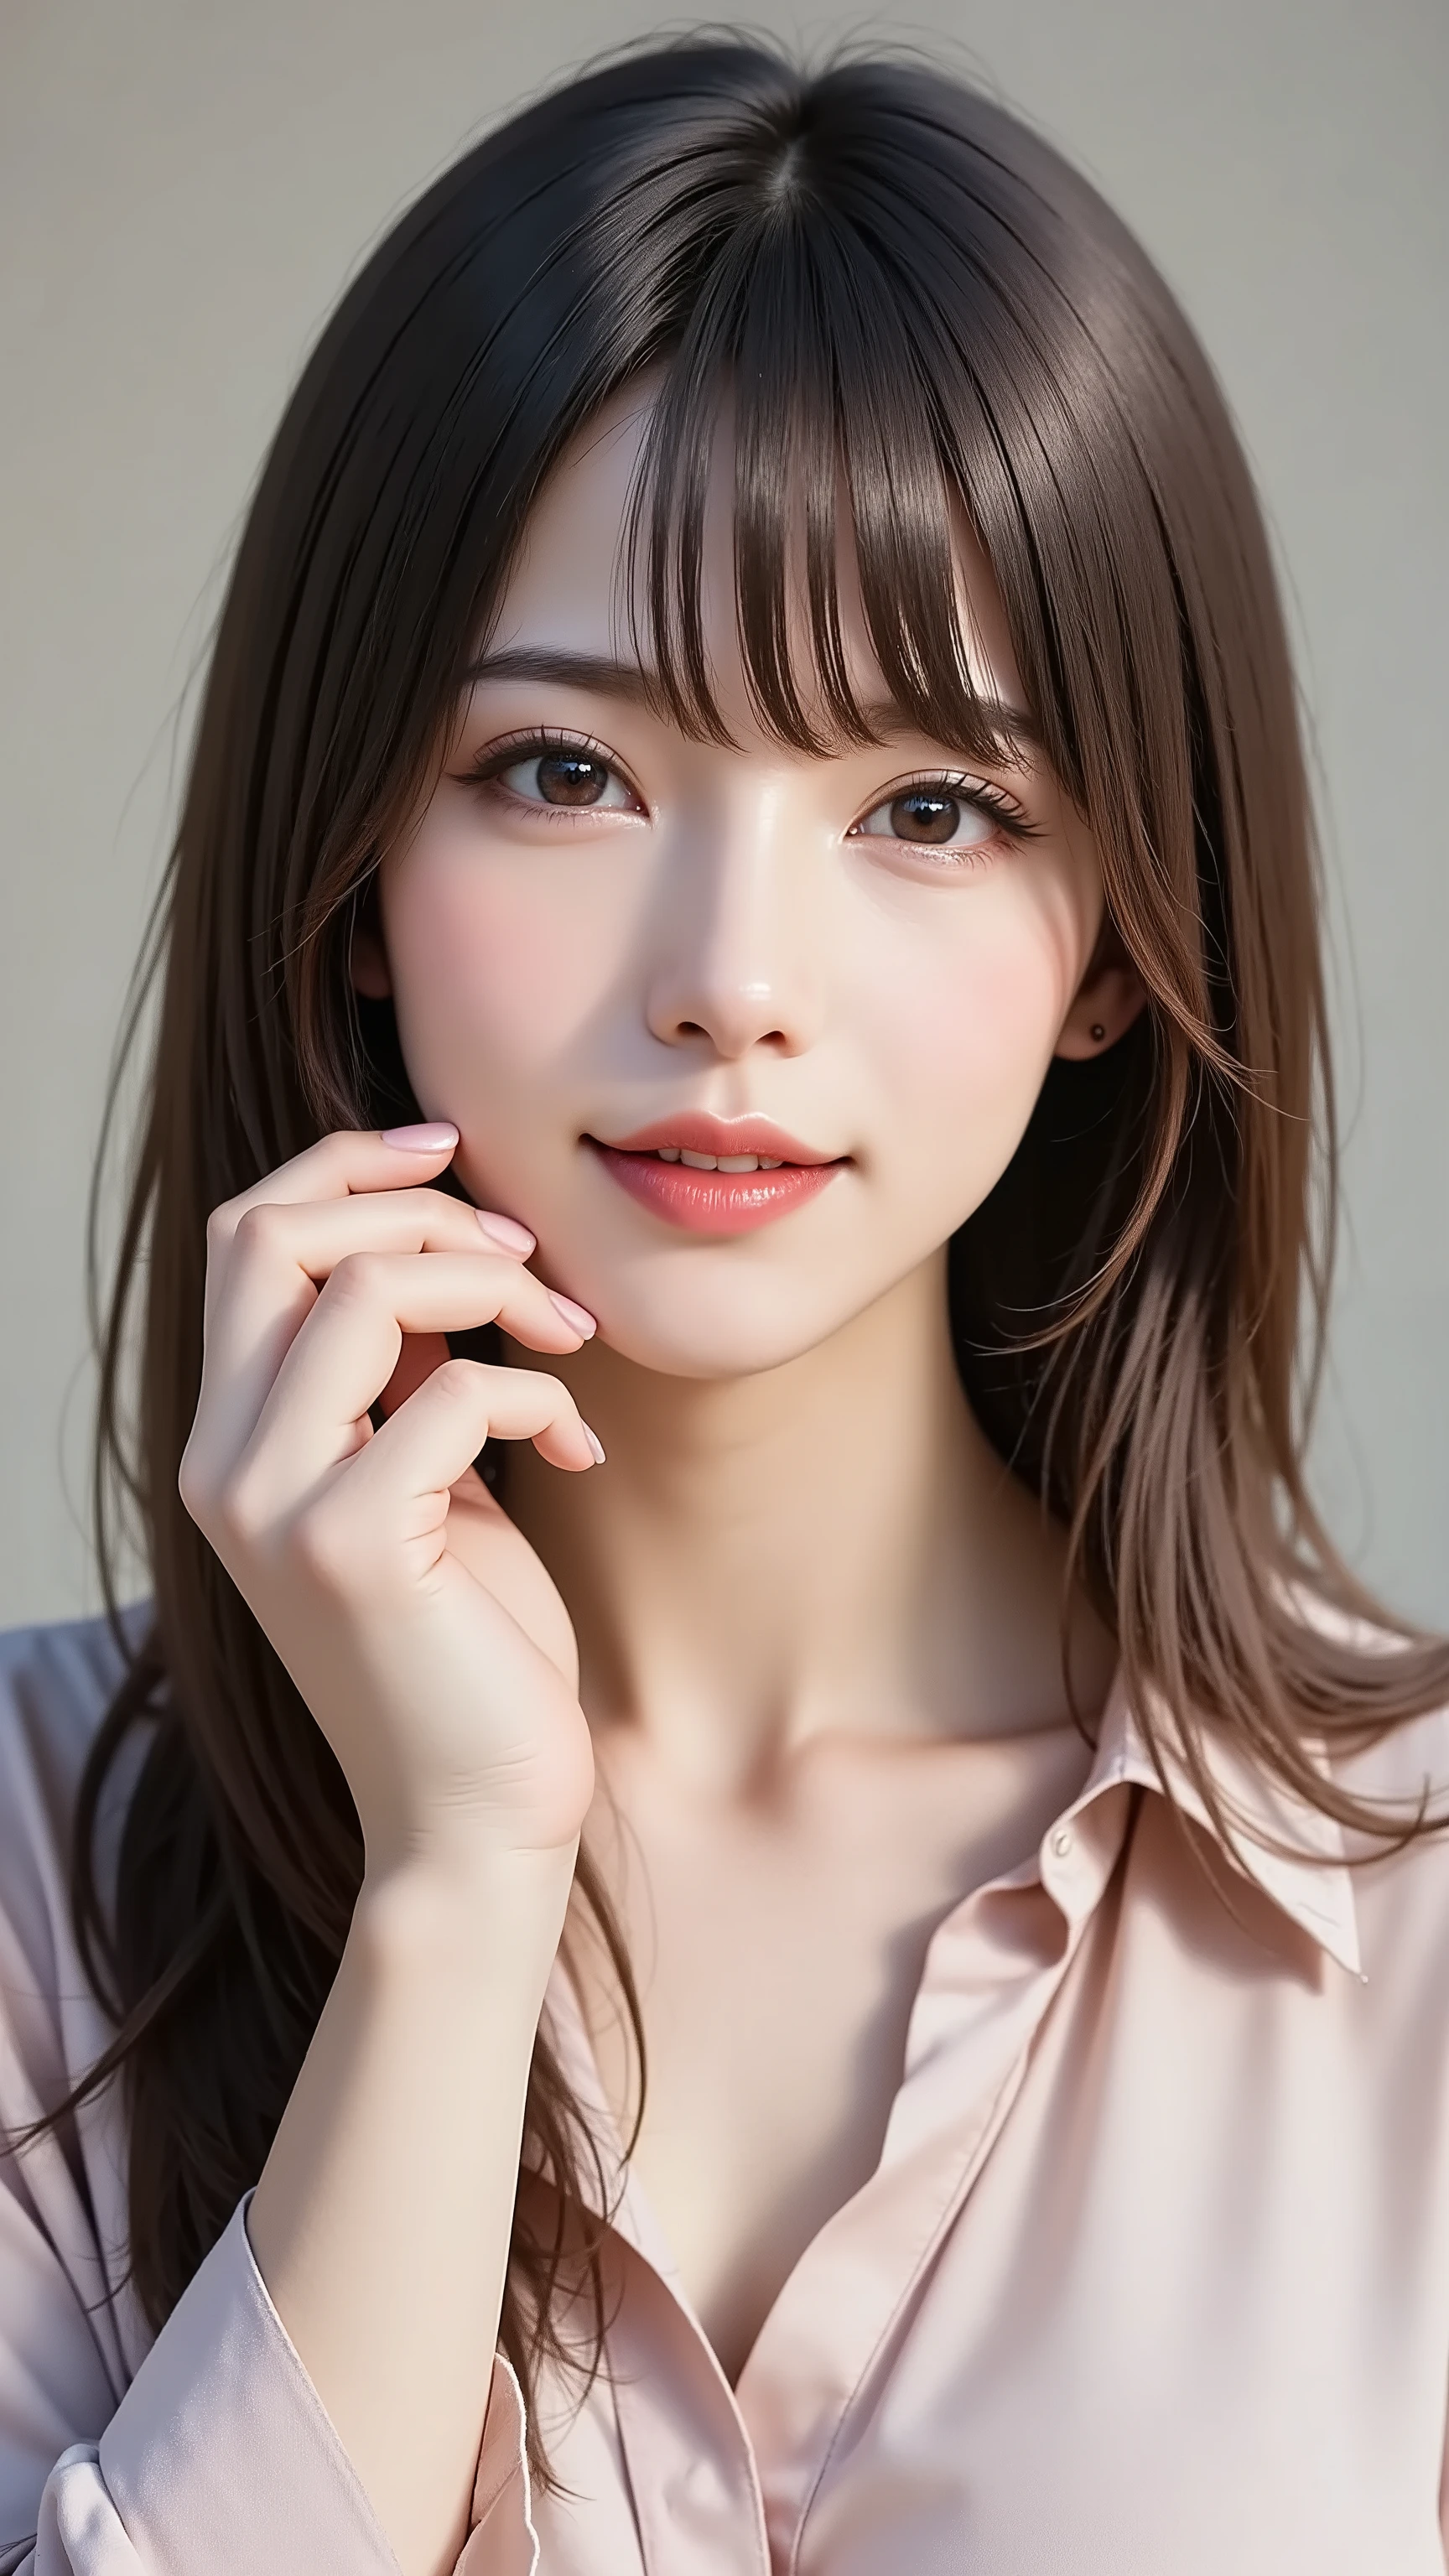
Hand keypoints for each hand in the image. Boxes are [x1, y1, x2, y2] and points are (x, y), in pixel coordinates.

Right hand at [179, 1125, 599, 1872]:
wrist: (475, 1822)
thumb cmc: (468, 1651)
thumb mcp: (423, 1483)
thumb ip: (398, 1375)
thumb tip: (438, 1246)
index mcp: (229, 1438)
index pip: (247, 1236)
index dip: (345, 1167)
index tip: (454, 1157)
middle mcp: (221, 1463)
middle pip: (273, 1233)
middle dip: (418, 1205)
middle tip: (528, 1259)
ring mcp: (273, 1505)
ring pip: (365, 1286)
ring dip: (497, 1284)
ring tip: (571, 1339)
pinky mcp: (349, 1548)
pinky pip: (455, 1390)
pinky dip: (539, 1395)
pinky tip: (580, 1454)